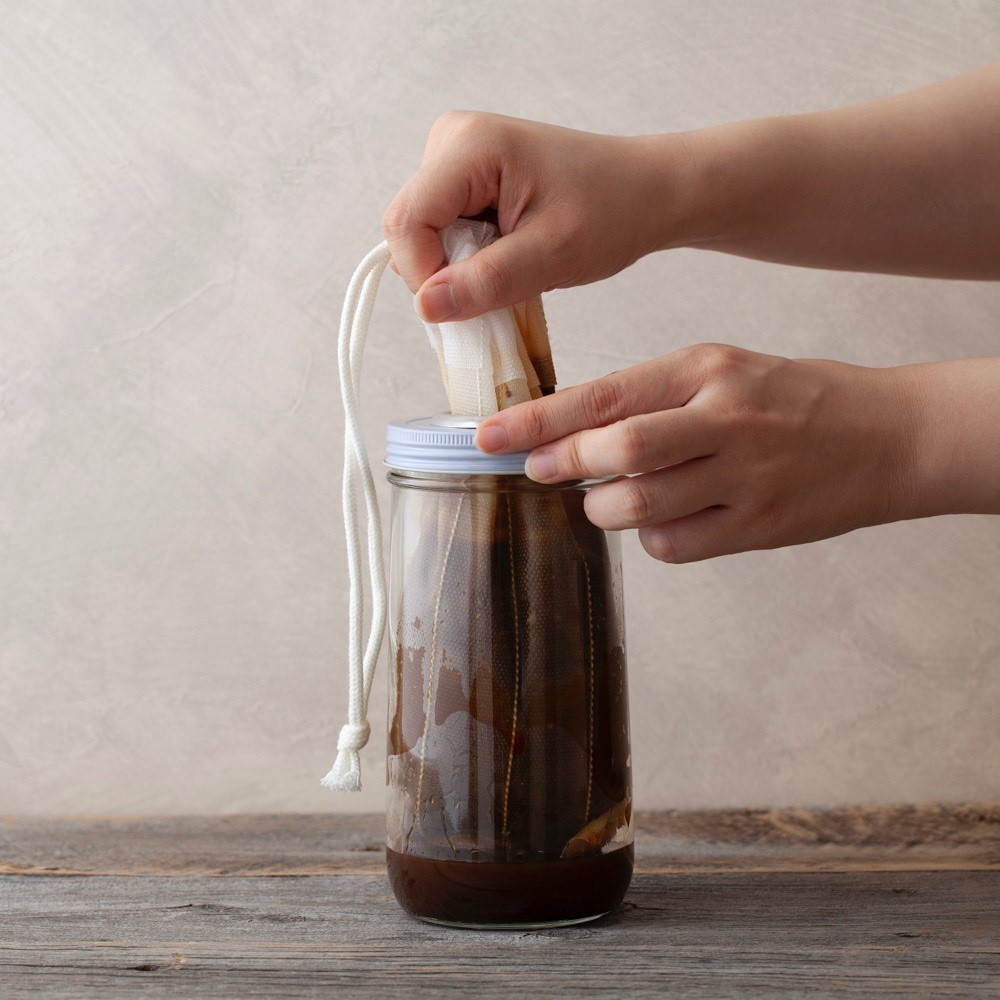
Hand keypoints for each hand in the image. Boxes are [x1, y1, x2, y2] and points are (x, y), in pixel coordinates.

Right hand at [382, 112, 692, 322]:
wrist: (648, 192)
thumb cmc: (613, 212)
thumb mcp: (551, 256)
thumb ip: (485, 282)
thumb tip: (425, 308)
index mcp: (469, 146)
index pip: (407, 222)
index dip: (425, 275)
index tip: (467, 307)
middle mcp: (452, 140)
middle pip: (409, 228)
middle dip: (443, 273)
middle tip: (501, 288)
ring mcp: (456, 158)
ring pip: (423, 236)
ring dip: (458, 269)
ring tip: (513, 271)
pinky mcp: (465, 178)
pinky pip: (442, 232)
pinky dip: (467, 260)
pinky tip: (507, 261)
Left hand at [475, 344, 922, 562]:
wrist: (887, 435)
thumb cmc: (791, 400)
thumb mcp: (723, 371)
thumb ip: (652, 397)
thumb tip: (571, 435)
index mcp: (706, 368)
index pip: (604, 396)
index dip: (538, 420)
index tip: (489, 437)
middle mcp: (724, 418)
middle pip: (619, 449)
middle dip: (565, 463)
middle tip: (540, 470)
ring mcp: (744, 477)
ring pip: (638, 505)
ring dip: (604, 508)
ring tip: (608, 497)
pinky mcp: (759, 527)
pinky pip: (673, 545)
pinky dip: (651, 538)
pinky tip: (665, 520)